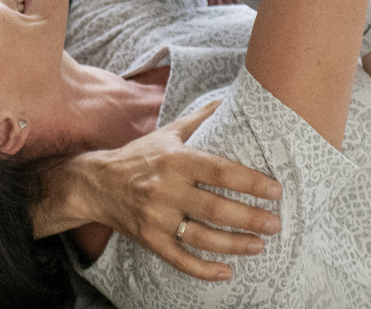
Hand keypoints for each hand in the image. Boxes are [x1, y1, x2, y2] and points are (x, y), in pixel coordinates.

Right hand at [63, 102, 281, 281]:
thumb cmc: (139, 156)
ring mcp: (157, 218)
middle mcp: (166, 189)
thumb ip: (200, 119)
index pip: (220, 171)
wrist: (95, 184)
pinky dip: (204, 270)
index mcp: (175, 159)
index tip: (275, 190)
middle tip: (275, 223)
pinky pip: (180, 260)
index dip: (250, 181)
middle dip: (250, 218)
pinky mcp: (150, 240)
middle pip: (215, 208)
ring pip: (202, 237)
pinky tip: (227, 272)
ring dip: (235, 244)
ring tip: (259, 245)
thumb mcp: (167, 133)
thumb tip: (230, 99)